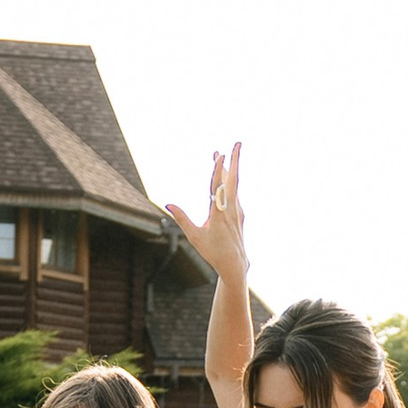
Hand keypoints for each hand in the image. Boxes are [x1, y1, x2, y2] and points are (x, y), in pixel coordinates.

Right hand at [164, 143, 247, 280]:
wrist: (235, 264)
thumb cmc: (213, 252)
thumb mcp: (194, 236)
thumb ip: (182, 219)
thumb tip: (168, 204)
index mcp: (219, 214)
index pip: (218, 187)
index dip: (219, 170)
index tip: (220, 155)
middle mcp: (231, 209)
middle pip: (233, 180)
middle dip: (235, 160)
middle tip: (238, 143)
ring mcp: (237, 211)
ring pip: (234, 185)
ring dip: (231, 168)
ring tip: (225, 155)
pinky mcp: (239, 214)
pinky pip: (234, 193)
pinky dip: (230, 181)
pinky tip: (227, 176)